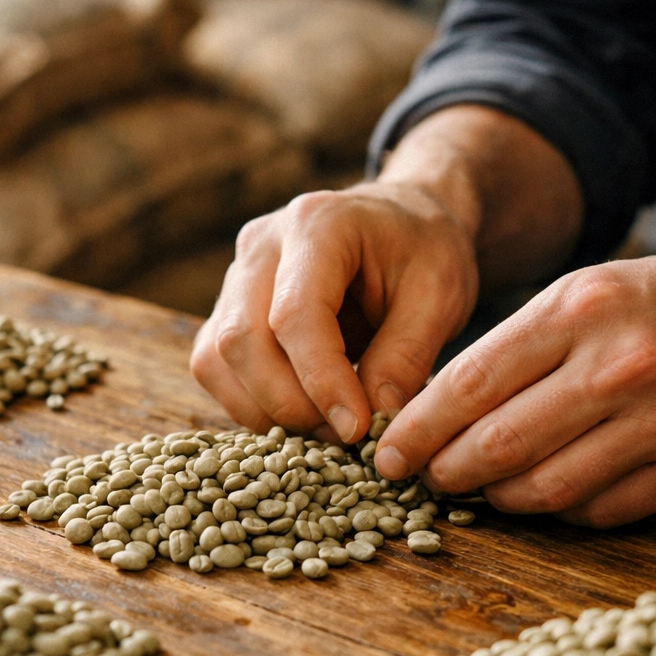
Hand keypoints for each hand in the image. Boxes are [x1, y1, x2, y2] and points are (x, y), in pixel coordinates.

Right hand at [190, 180, 479, 443]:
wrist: (403, 221)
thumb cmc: (424, 250)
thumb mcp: (440, 295)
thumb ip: (406, 356)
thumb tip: (374, 422)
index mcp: (317, 226)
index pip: (295, 313)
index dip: (321, 380)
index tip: (357, 427)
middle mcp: (260, 246)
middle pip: (241, 339)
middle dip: (288, 403)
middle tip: (344, 434)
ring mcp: (235, 277)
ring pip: (216, 360)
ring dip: (264, 409)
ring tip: (326, 426)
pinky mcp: (227, 310)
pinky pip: (215, 367)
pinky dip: (250, 404)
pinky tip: (302, 413)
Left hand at [374, 250, 655, 525]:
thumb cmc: (646, 306)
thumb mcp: (574, 297)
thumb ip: (507, 351)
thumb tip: (430, 415)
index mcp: (578, 311)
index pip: (471, 383)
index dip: (418, 429)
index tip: (388, 454)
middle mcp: (620, 365)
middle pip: (500, 443)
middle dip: (445, 471)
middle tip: (425, 477)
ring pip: (545, 489)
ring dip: (495, 497)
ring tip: (477, 486)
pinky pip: (598, 511)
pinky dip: (557, 510)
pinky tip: (541, 491)